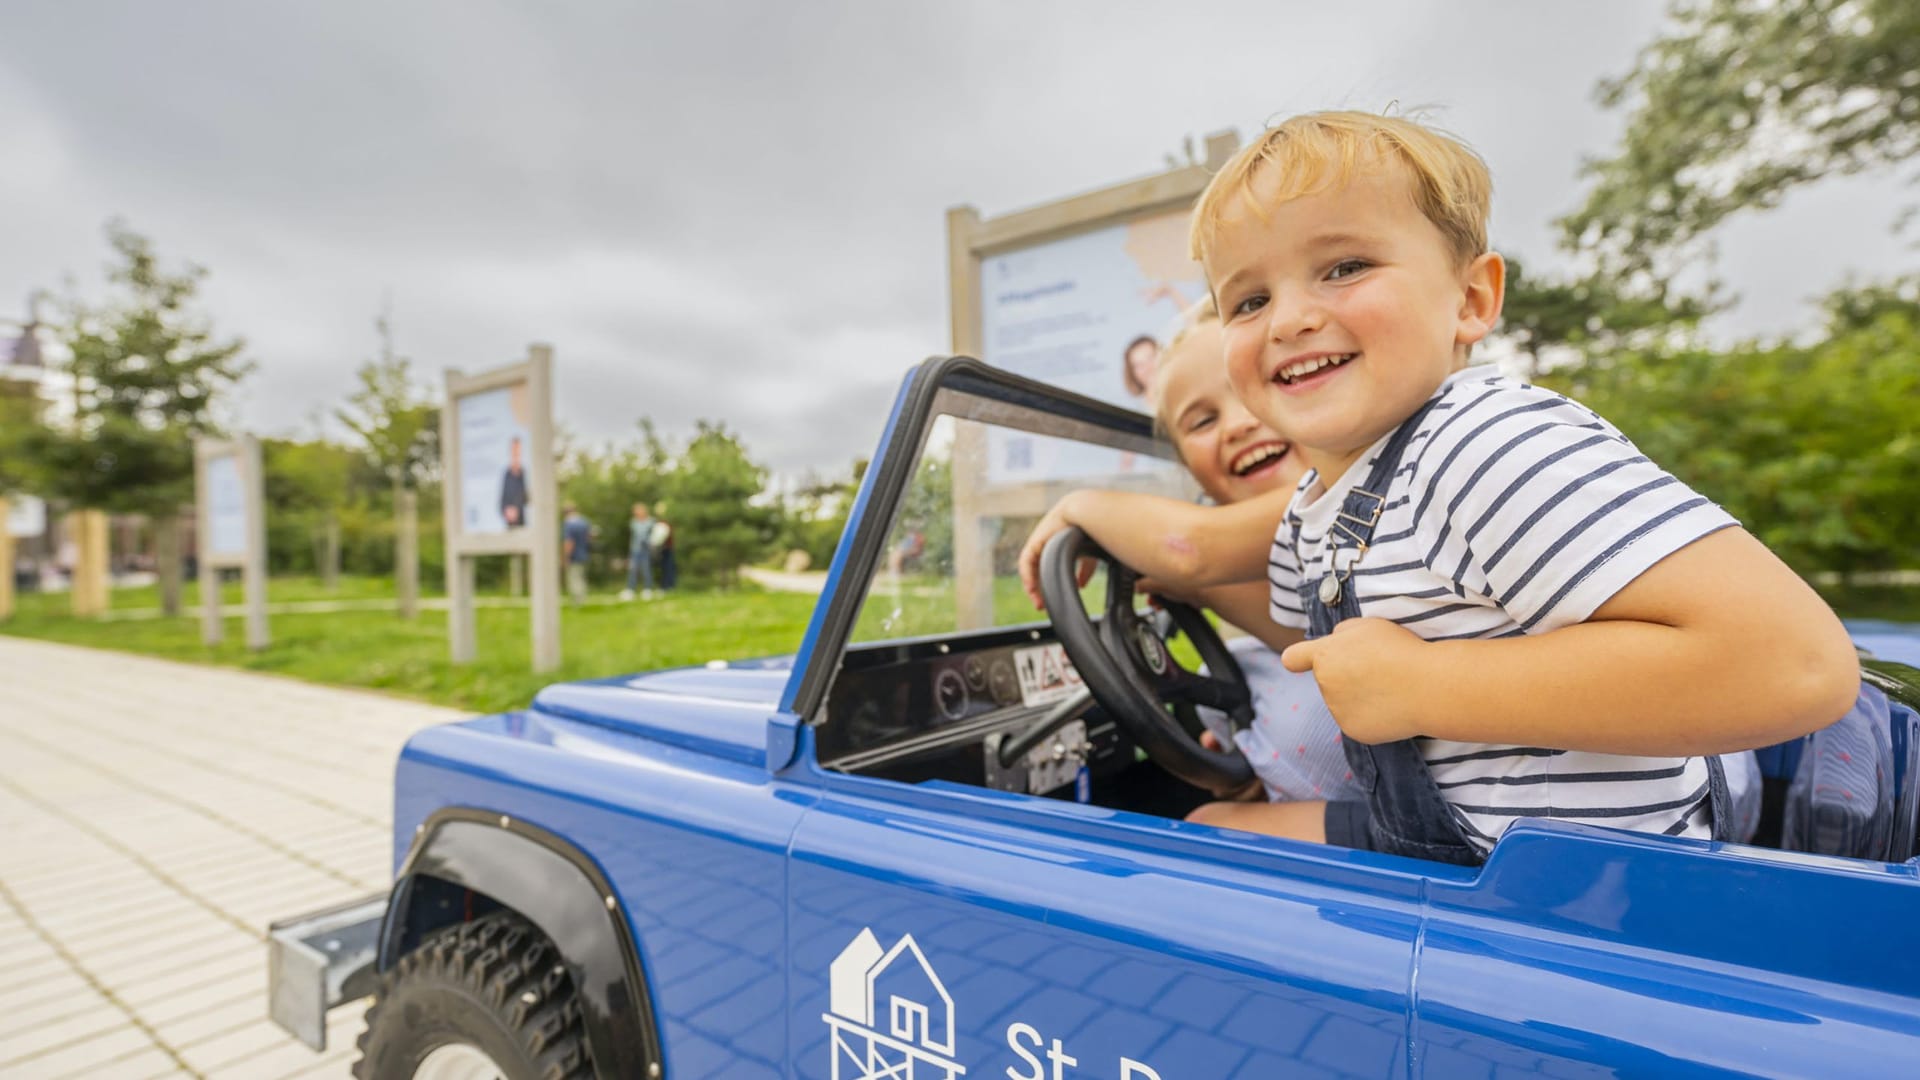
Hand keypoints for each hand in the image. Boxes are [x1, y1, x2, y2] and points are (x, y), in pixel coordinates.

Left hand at [1017, 495, 1091, 609]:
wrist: (1087, 513)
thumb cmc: (1094, 530)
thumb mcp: (1090, 555)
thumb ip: (1086, 569)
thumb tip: (1083, 585)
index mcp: (1062, 546)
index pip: (1054, 569)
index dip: (1054, 585)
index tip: (1057, 601)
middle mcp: (1049, 544)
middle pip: (1041, 571)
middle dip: (1042, 590)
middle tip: (1045, 606)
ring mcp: (1041, 542)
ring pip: (1032, 569)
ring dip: (1034, 587)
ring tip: (1039, 602)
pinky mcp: (1034, 541)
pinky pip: (1026, 562)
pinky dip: (1028, 576)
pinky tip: (1032, 588)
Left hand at [1280, 617, 1427, 743]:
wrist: (1426, 686)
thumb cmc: (1400, 650)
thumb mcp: (1367, 625)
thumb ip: (1342, 633)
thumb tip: (1333, 645)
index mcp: (1324, 656)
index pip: (1295, 658)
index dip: (1297, 659)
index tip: (1296, 663)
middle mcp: (1325, 685)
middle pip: (1331, 679)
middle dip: (1348, 674)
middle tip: (1379, 669)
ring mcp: (1338, 711)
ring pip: (1345, 701)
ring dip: (1361, 695)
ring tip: (1390, 686)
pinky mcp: (1353, 731)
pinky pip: (1359, 720)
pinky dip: (1373, 715)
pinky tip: (1392, 705)